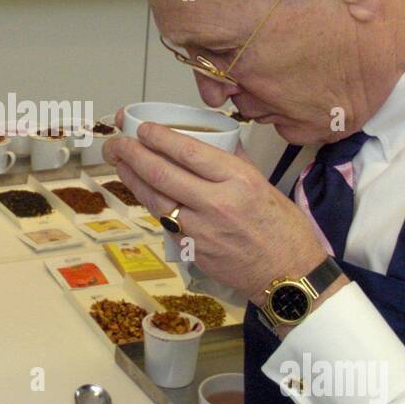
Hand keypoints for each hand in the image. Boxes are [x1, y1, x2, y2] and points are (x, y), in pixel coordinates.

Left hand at [102, 119, 328, 304]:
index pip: (190, 152)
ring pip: (155, 198)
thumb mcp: (263, 183)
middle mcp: (218, 203)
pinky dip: (148, 202)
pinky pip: (164, 221)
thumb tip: (210, 139)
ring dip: (131, 177)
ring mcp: (202, 230)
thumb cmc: (282, 228)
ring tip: (117, 161)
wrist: (289, 274)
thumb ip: (233, 161)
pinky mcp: (193, 250)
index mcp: (240, 180)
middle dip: (132, 154)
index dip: (160, 138)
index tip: (143, 128)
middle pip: (163, 173)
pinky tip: (138, 189)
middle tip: (116, 141)